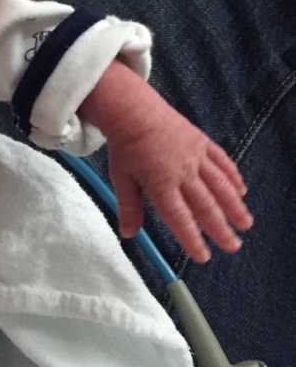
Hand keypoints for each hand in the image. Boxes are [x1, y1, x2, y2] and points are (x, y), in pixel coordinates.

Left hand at [106, 89, 250, 264]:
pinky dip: (233, 178)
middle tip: (233, 247)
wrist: (134, 110)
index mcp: (161, 184)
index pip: (180, 218)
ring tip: (245, 224)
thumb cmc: (126, 146)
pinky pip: (222, 163)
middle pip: (206, 206)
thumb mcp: (121, 178)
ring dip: (235, 206)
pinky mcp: (202, 143)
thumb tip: (128, 234)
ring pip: (220, 185)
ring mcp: (196, 156)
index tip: (203, 256)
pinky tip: (241, 192)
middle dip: (221, 229)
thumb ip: (129, 207)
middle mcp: (183, 172)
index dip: (192, 239)